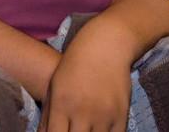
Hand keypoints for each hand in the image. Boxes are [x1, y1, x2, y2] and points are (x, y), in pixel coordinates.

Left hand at [38, 17, 132, 131]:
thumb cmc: (74, 66)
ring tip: (83, 130)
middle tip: (71, 130)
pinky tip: (98, 131)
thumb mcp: (54, 87)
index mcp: (61, 104)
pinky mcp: (121, 116)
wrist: (105, 46)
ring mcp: (103, 115)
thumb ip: (46, 117)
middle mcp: (82, 111)